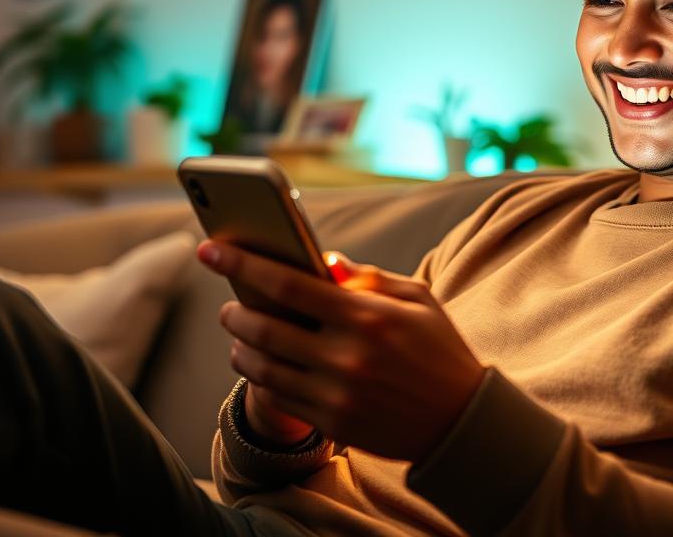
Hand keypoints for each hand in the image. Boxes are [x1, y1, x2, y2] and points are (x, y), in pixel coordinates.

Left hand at [199, 240, 485, 461]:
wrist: (461, 421)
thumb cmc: (439, 350)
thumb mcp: (417, 300)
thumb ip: (368, 277)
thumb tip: (323, 262)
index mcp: (367, 316)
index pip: (288, 284)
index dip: (243, 264)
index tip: (210, 250)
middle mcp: (347, 356)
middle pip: (265, 327)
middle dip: (235, 310)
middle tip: (228, 304)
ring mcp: (337, 393)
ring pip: (263, 366)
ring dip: (241, 345)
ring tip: (239, 333)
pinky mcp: (333, 422)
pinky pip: (279, 396)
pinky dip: (259, 376)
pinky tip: (257, 362)